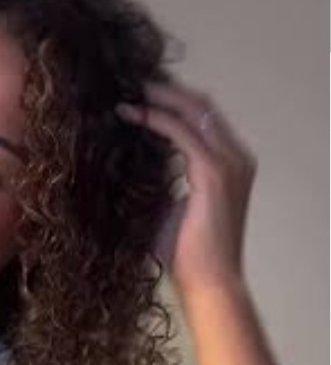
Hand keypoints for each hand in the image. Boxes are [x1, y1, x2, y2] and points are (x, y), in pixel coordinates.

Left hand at [116, 78, 256, 296]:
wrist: (209, 281)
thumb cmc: (186, 253)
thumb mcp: (169, 206)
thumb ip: (159, 180)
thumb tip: (127, 162)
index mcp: (231, 164)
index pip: (203, 118)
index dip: (173, 100)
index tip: (141, 93)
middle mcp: (237, 157)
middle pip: (201, 105)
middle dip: (166, 90)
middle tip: (131, 83)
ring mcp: (230, 163)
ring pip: (194, 111)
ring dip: (160, 98)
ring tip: (128, 92)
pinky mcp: (214, 172)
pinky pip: (182, 132)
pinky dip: (157, 118)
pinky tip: (133, 113)